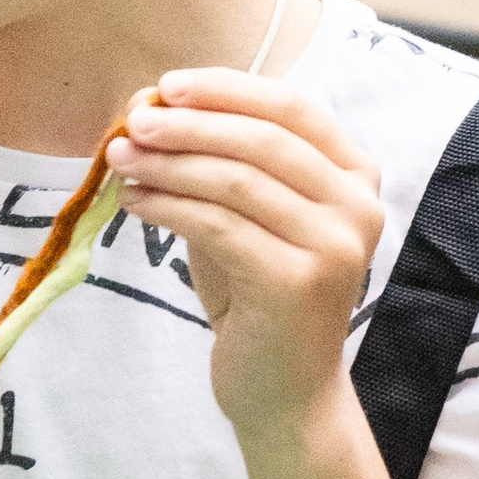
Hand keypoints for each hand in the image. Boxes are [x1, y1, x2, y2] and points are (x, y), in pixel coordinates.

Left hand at [108, 70, 383, 449]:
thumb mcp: (246, 215)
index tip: (167, 86)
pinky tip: (135, 201)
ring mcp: (335, 244)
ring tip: (120, 158)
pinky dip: (169, 206)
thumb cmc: (258, 296)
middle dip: (189, 124)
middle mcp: (357, 205)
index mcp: (355, 175)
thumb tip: (149, 107)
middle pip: (262, 138)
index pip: (291, 108)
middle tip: (132, 122)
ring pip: (236, 179)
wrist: (284, 392)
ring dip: (169, 163)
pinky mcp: (298, 281)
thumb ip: (218, 163)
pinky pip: (219, 225)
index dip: (227, 89)